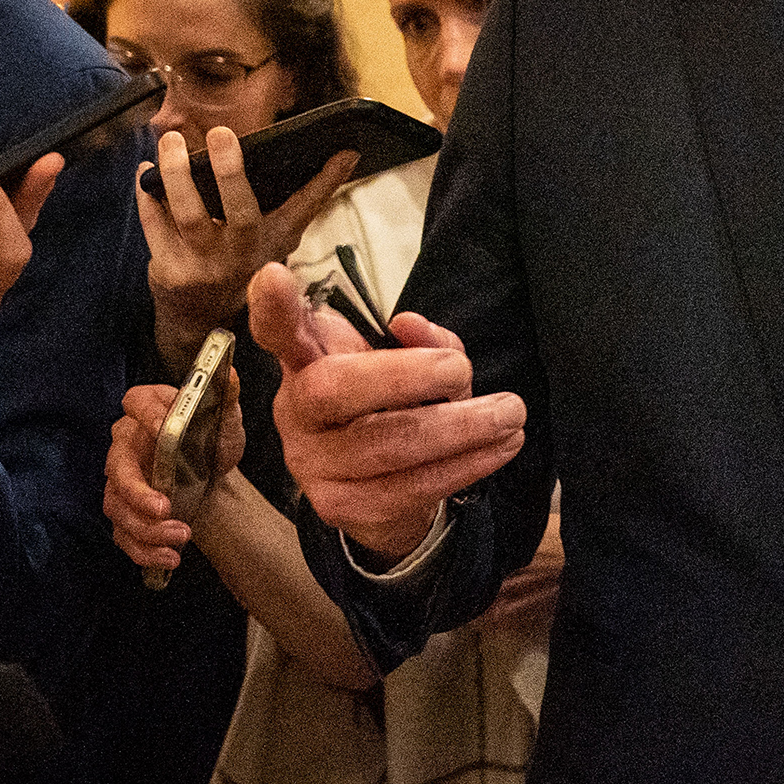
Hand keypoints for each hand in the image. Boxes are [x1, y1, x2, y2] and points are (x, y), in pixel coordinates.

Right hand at [104, 373, 246, 571]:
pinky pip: (123, 534)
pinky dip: (144, 550)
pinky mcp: (125, 512)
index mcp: (149, 411)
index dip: (145, 414)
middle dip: (136, 491)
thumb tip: (232, 373)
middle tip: (163, 508)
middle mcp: (127, 444)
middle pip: (115, 466)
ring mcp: (121, 481)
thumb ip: (227, 400)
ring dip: (145, 527)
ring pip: (117, 506)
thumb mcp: (225, 422)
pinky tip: (171, 557)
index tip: (163, 428)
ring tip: (181, 535)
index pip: (135, 402)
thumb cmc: (211, 445)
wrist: (212, 479)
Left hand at [141, 127, 357, 372]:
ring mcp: (206, 266)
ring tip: (172, 141)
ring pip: (190, 216)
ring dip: (177, 174)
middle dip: (230, 173)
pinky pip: (154, 225)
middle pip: (240, 214)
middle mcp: (244, 255)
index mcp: (274, 241)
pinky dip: (147, 195)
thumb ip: (301, 199)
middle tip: (222, 134)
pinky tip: (146, 172)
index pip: (305, 208)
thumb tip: (343, 155)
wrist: (200, 319)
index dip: (326, 182)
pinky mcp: (171, 271)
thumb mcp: (276, 237)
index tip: (344, 152)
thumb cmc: (240, 263)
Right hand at [247, 262, 526, 562]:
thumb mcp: (405, 364)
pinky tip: (502, 446)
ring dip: (459, 429)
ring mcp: (311, 464)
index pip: (279, 332)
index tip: (274, 276)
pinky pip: (410, 487)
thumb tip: (411, 325)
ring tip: (510, 413)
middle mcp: (295, 413)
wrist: (377, 489)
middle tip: (463, 368)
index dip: (273, 309)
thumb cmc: (388, 407)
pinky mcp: (340, 507)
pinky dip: (466, 465)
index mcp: (304, 363)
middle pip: (335, 389)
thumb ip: (418, 341)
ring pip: (385, 445)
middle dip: (407, 376)